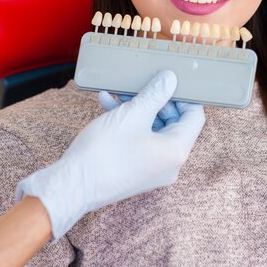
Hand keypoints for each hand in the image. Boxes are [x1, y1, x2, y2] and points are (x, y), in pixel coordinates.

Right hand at [17, 70, 204, 239]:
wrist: (71, 187)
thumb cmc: (104, 153)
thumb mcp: (133, 114)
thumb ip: (155, 94)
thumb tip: (170, 79)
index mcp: (176, 151)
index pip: (195, 117)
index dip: (185, 95)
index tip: (170, 81)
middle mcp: (169, 164)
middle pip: (173, 121)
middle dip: (155, 99)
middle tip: (142, 82)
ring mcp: (151, 169)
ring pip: (152, 129)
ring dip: (138, 107)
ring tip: (119, 91)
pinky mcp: (134, 171)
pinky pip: (139, 140)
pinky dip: (127, 122)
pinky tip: (106, 104)